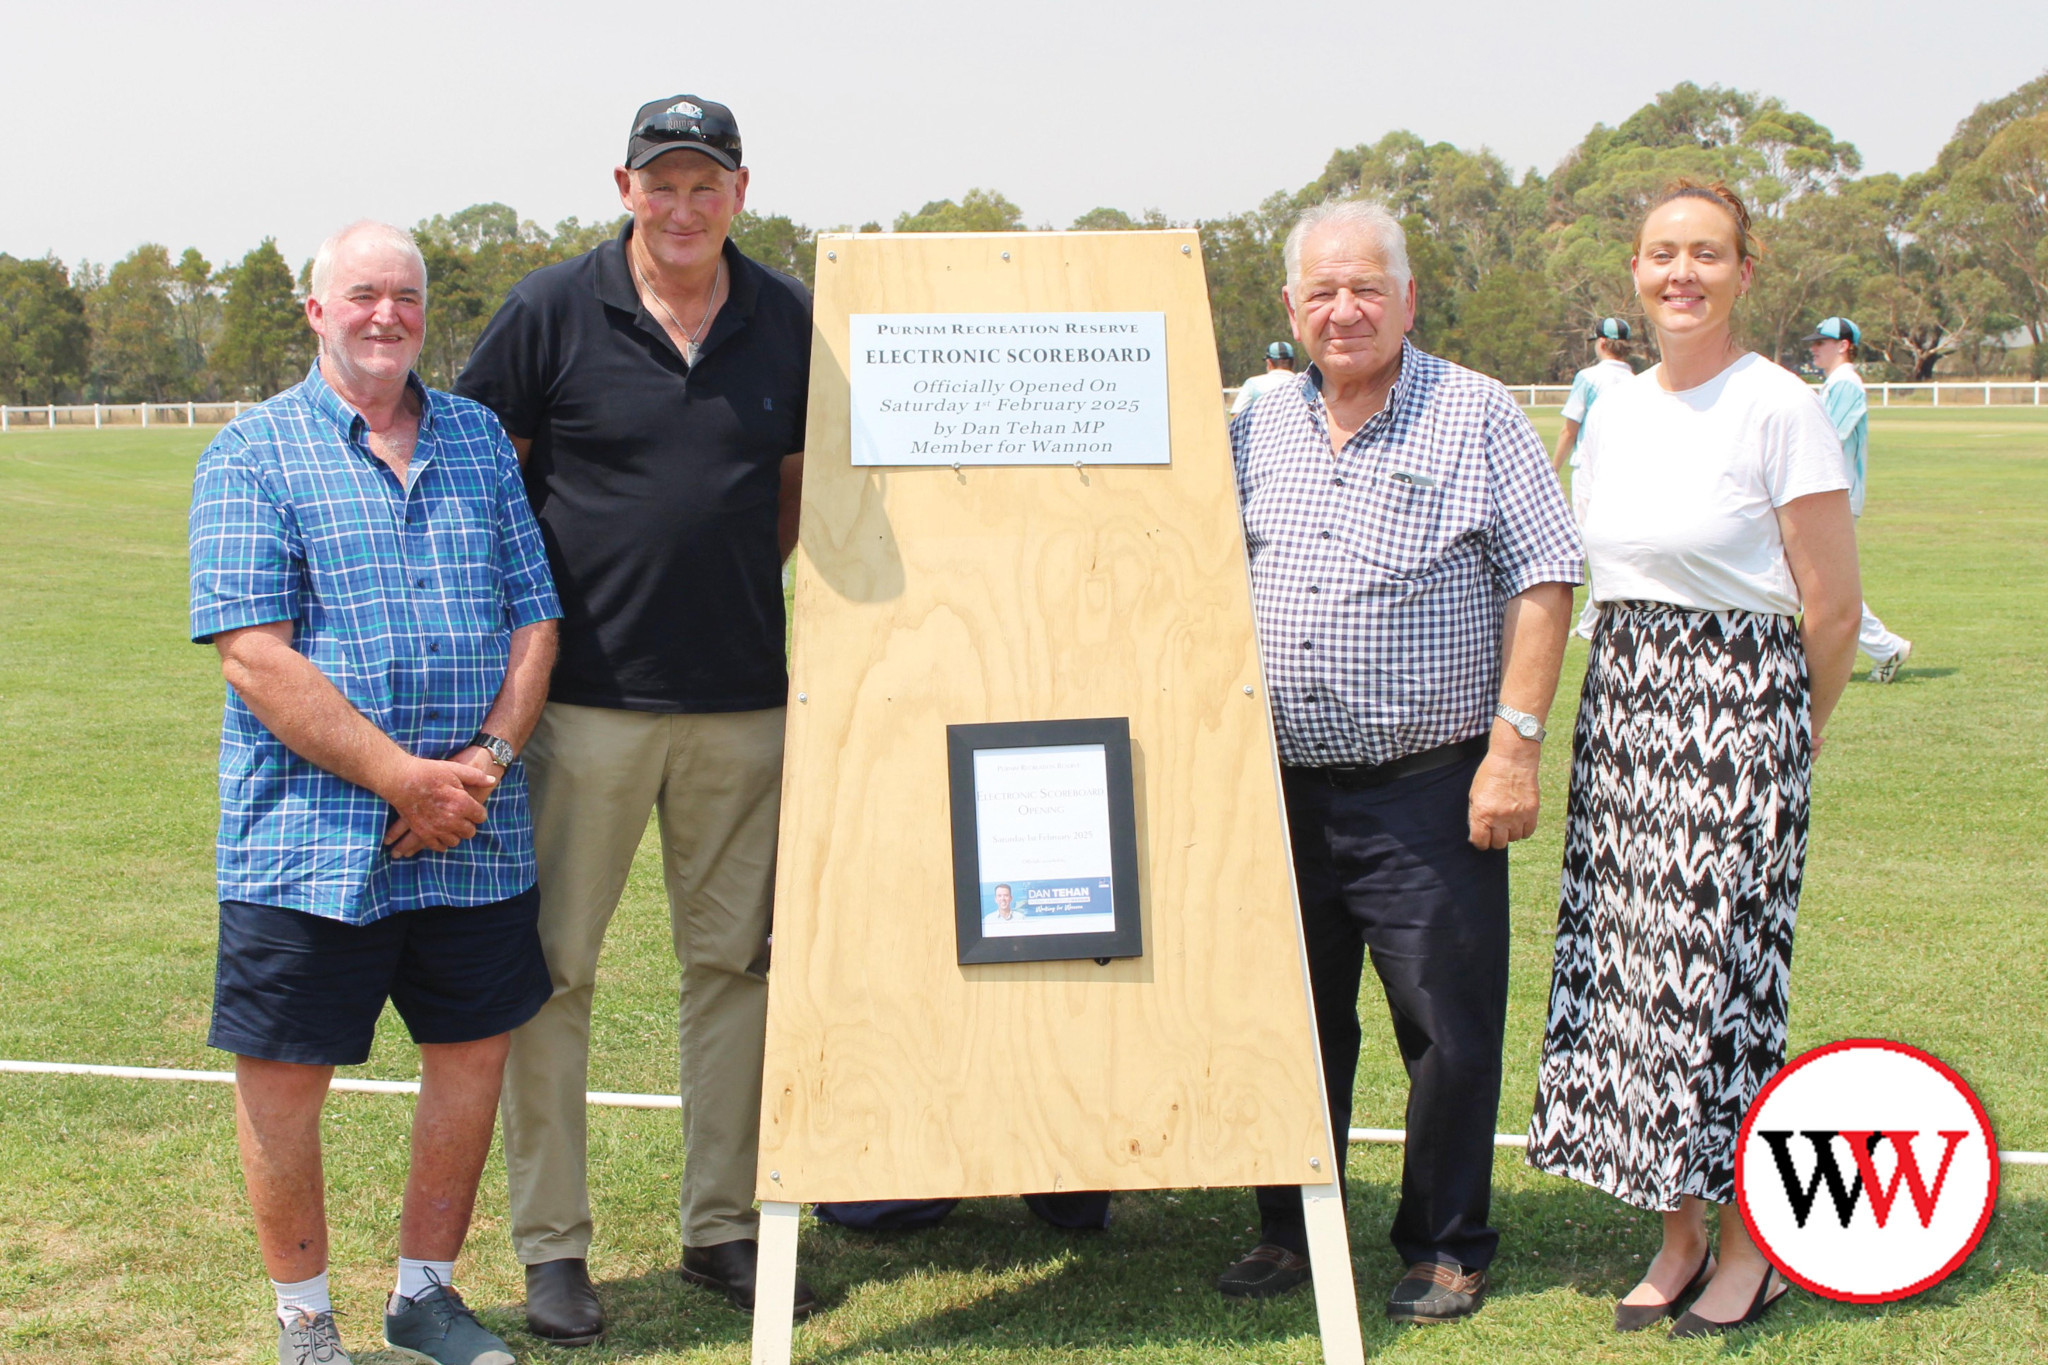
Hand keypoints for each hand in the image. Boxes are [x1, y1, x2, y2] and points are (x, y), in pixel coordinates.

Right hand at [380, 756, 495, 856]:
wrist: (400, 779)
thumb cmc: (428, 772)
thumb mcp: (454, 769)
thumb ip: (475, 777)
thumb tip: (492, 780)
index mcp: (461, 803)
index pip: (480, 817)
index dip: (478, 813)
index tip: (473, 809)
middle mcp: (451, 819)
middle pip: (470, 832)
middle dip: (469, 825)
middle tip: (463, 818)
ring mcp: (436, 828)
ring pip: (455, 841)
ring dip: (456, 834)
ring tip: (452, 825)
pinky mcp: (423, 833)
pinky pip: (438, 846)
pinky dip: (441, 842)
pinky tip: (441, 835)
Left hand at [1468, 730, 1541, 848]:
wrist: (1512, 759)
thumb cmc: (1490, 774)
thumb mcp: (1474, 794)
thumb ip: (1476, 814)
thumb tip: (1477, 831)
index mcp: (1482, 814)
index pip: (1480, 842)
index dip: (1479, 842)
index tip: (1481, 838)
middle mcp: (1500, 818)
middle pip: (1498, 844)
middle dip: (1494, 839)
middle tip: (1494, 831)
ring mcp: (1517, 816)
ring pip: (1514, 838)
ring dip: (1509, 833)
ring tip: (1507, 822)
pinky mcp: (1532, 812)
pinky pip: (1528, 832)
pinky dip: (1523, 829)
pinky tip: (1518, 821)